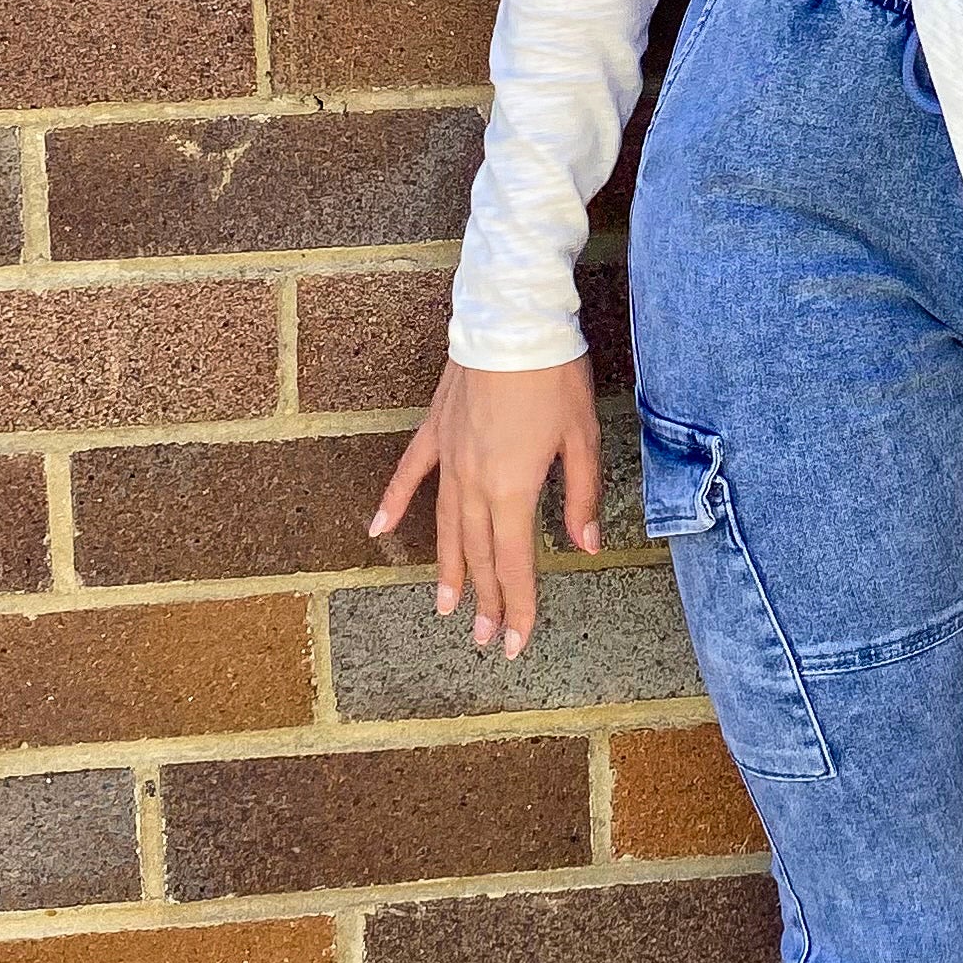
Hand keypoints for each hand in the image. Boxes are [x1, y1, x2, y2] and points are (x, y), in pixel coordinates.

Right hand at [370, 352, 600, 660]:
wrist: (512, 320)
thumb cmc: (554, 376)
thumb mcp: (582, 437)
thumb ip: (581, 496)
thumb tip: (585, 545)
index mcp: (513, 489)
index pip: (514, 561)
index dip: (518, 604)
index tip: (516, 642)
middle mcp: (475, 483)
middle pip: (478, 553)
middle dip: (485, 599)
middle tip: (485, 638)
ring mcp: (449, 457)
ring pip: (444, 525)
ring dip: (446, 567)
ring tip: (444, 605)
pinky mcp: (436, 431)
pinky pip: (411, 474)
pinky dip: (393, 501)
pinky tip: (377, 529)